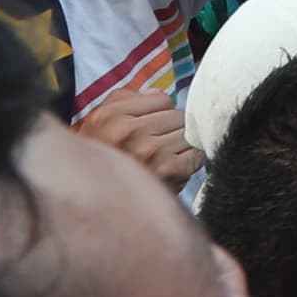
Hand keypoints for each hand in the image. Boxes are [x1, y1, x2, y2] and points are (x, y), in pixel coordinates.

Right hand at [72, 83, 199, 188]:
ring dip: (182, 145)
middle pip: (177, 115)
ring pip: (188, 132)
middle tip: (160, 146)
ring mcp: (148, 149)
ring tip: (165, 158)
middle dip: (173, 129)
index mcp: (109, 115)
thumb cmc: (105, 159)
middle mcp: (127, 130)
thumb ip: (125, 99)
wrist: (100, 203)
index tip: (153, 126)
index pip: (162, 98)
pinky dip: (192, 161)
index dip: (161, 112)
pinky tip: (176, 169)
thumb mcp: (101, 122)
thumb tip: (157, 93)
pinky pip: (196, 152)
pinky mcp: (167, 168)